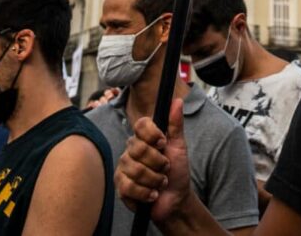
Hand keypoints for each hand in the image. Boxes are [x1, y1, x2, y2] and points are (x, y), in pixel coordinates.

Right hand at [115, 98, 193, 219]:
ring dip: (155, 180)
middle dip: (159, 162)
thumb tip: (177, 100)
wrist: (176, 200)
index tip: (164, 143)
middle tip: (166, 168)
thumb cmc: (177, 172)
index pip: (141, 125)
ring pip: (136, 169)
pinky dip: (146, 193)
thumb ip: (176, 124)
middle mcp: (131, 151)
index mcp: (144, 138)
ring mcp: (124, 168)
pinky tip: (152, 195)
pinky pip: (129, 187)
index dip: (152, 134)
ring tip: (161, 183)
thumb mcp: (179, 147)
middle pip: (139, 148)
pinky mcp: (121, 187)